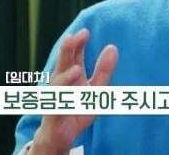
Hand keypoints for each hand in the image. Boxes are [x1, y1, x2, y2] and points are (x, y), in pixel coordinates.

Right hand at [30, 28, 118, 154]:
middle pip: (62, 63)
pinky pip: (58, 108)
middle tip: (72, 37)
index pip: (73, 54)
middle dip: (66, 51)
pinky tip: (68, 97)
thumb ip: (104, 70)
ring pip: (58, 85)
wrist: (60, 136)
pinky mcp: (55, 115)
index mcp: (71, 74)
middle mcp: (61, 82)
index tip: (85, 31)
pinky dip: (63, 102)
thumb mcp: (96, 89)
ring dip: (66, 77)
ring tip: (77, 69)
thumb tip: (113, 47)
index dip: (77, 43)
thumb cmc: (77, 109)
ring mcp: (57, 98)